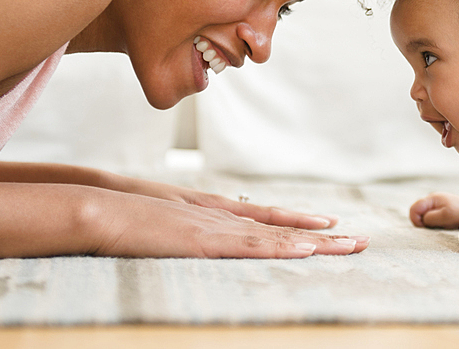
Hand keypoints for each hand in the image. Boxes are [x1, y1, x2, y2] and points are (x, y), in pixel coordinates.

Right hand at [117, 178, 339, 230]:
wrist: (97, 207)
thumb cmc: (120, 215)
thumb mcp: (159, 219)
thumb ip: (181, 226)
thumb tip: (193, 236)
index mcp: (211, 212)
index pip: (264, 218)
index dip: (298, 222)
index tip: (329, 224)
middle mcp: (222, 217)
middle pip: (282, 228)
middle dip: (323, 236)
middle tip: (362, 241)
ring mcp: (216, 228)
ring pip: (277, 238)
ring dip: (317, 243)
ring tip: (352, 247)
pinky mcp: (205, 242)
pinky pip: (252, 247)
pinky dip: (281, 248)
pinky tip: (307, 250)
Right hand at [409, 192, 458, 228]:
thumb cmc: (458, 213)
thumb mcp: (445, 216)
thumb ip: (431, 218)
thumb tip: (422, 219)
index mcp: (430, 199)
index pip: (413, 209)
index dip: (416, 220)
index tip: (425, 226)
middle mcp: (429, 199)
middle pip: (415, 211)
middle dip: (421, 221)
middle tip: (433, 226)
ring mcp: (431, 203)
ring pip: (420, 214)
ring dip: (426, 221)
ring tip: (438, 223)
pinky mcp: (434, 208)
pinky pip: (426, 216)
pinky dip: (430, 221)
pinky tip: (439, 222)